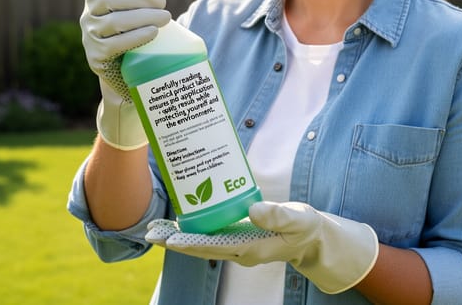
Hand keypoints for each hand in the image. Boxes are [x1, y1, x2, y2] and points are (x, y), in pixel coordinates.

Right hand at [78, 0, 170, 148]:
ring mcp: (90, 37)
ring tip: (166, 18)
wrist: (127, 72)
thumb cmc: (133, 31)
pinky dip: (136, 36)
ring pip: (114, 22)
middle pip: (109, 0)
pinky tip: (153, 33)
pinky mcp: (97, 57)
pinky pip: (115, 44)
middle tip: (163, 4)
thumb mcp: (140, 6)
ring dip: (143, 17)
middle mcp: (88, 16)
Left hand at [145, 201, 378, 293]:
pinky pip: (208, 237)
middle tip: (150, 234)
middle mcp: (238, 250)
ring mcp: (236, 246)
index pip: (215, 247)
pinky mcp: (236, 237)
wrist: (311, 237)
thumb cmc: (305, 226)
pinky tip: (177, 223)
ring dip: (177, 238)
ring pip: (201, 244)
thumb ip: (278, 216)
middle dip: (175, 242)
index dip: (192, 243)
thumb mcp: (298, 219)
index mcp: (251, 248)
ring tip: (154, 230)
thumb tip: (254, 212)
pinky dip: (191, 231)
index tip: (171, 239)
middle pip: (200, 249)